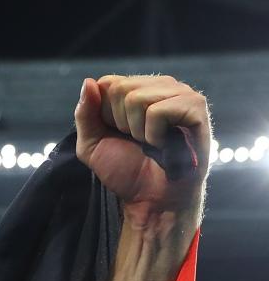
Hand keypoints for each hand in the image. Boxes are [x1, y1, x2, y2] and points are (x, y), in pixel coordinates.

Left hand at [74, 75, 210, 220]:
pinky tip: (165, 144)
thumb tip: (88, 82)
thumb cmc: (126, 170)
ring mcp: (181, 93)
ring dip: (137, 131)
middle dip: (120, 123)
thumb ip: (85, 114)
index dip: (105, 115)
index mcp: (138, 90)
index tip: (119, 134)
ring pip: (137, 98)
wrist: (152, 198)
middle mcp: (160, 86)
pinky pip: (158, 111)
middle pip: (120, 88)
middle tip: (137, 141)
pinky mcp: (195, 106)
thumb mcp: (92, 144)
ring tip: (151, 143)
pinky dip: (154, 135)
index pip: (107, 83)